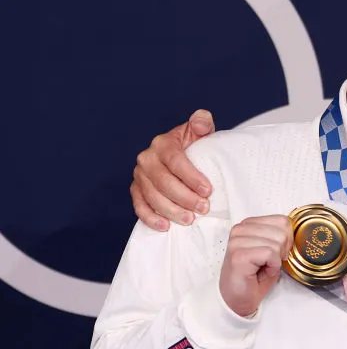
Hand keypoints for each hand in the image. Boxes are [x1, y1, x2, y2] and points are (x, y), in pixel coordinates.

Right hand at [131, 110, 215, 230]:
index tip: (208, 190)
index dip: (191, 177)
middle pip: (163, 181)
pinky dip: (150, 218)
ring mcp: (140, 175)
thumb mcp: (200, 130)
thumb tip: (200, 122)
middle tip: (203, 208)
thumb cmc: (194, 144)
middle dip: (184, 197)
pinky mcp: (136, 190)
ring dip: (171, 210)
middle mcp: (147, 158)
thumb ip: (202, 122)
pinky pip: (139, 206)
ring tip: (189, 219)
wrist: (183, 154)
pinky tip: (165, 226)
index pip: (175, 161)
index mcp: (163, 143)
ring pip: (152, 196)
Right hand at [219, 215, 292, 317]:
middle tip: (267, 264)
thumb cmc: (254, 278)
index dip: (287, 240)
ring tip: (262, 268)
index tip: (275, 254)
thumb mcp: (272, 251)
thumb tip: (295, 232)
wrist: (238, 300)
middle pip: (282, 231)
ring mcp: (237, 241)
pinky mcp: (239, 255)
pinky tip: (260, 273)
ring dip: (275, 261)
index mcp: (249, 224)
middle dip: (281, 251)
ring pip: (277, 243)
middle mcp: (240, 229)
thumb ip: (280, 237)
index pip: (282, 220)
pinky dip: (271, 267)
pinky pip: (270, 254)